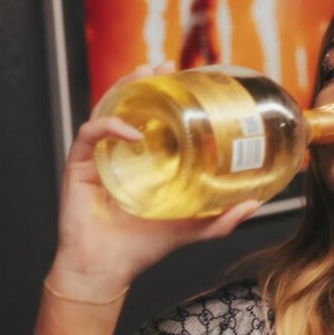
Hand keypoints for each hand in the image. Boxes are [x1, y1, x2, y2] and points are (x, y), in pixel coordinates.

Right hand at [47, 63, 259, 301]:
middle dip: (146, 81)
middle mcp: (120, 153)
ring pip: (108, 110)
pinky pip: (91, 134)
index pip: (154, 119)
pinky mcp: (78, 166)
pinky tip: (132, 132)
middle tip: (167, 66)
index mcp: (144, 161)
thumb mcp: (189, 228)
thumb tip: (255, 205)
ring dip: (125, 89)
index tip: (188, 79)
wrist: (106, 268)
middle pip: (129, 106)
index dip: (167, 96)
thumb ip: (220, 219)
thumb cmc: (141, 248)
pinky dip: (111, 127)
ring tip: (144, 75)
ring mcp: (98, 157)